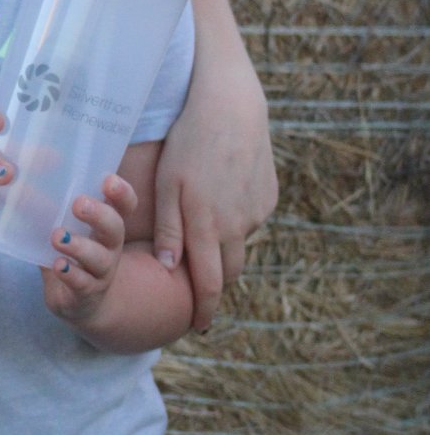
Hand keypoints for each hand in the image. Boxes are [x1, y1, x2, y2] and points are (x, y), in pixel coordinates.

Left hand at [41, 173, 135, 327]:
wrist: (80, 302)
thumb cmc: (71, 255)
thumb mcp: (63, 229)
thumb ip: (47, 208)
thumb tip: (22, 176)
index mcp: (106, 227)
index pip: (123, 206)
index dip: (121, 193)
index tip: (108, 180)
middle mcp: (109, 248)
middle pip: (115, 229)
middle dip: (99, 214)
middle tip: (79, 203)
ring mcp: (100, 273)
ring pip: (99, 259)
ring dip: (79, 246)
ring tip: (58, 236)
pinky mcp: (85, 293)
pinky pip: (82, 284)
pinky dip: (70, 274)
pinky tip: (58, 265)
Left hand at [159, 0, 277, 329]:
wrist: (231, 106)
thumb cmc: (188, 143)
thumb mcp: (166, 185)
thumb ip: (168, 229)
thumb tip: (168, 269)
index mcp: (208, 227)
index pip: (208, 285)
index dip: (204, 310)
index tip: (198, 328)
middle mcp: (238, 226)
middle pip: (228, 272)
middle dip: (214, 285)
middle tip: (197, 289)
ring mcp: (257, 211)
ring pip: (238, 243)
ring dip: (222, 246)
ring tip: (203, 228)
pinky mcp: (268, 195)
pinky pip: (249, 218)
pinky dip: (235, 218)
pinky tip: (221, 193)